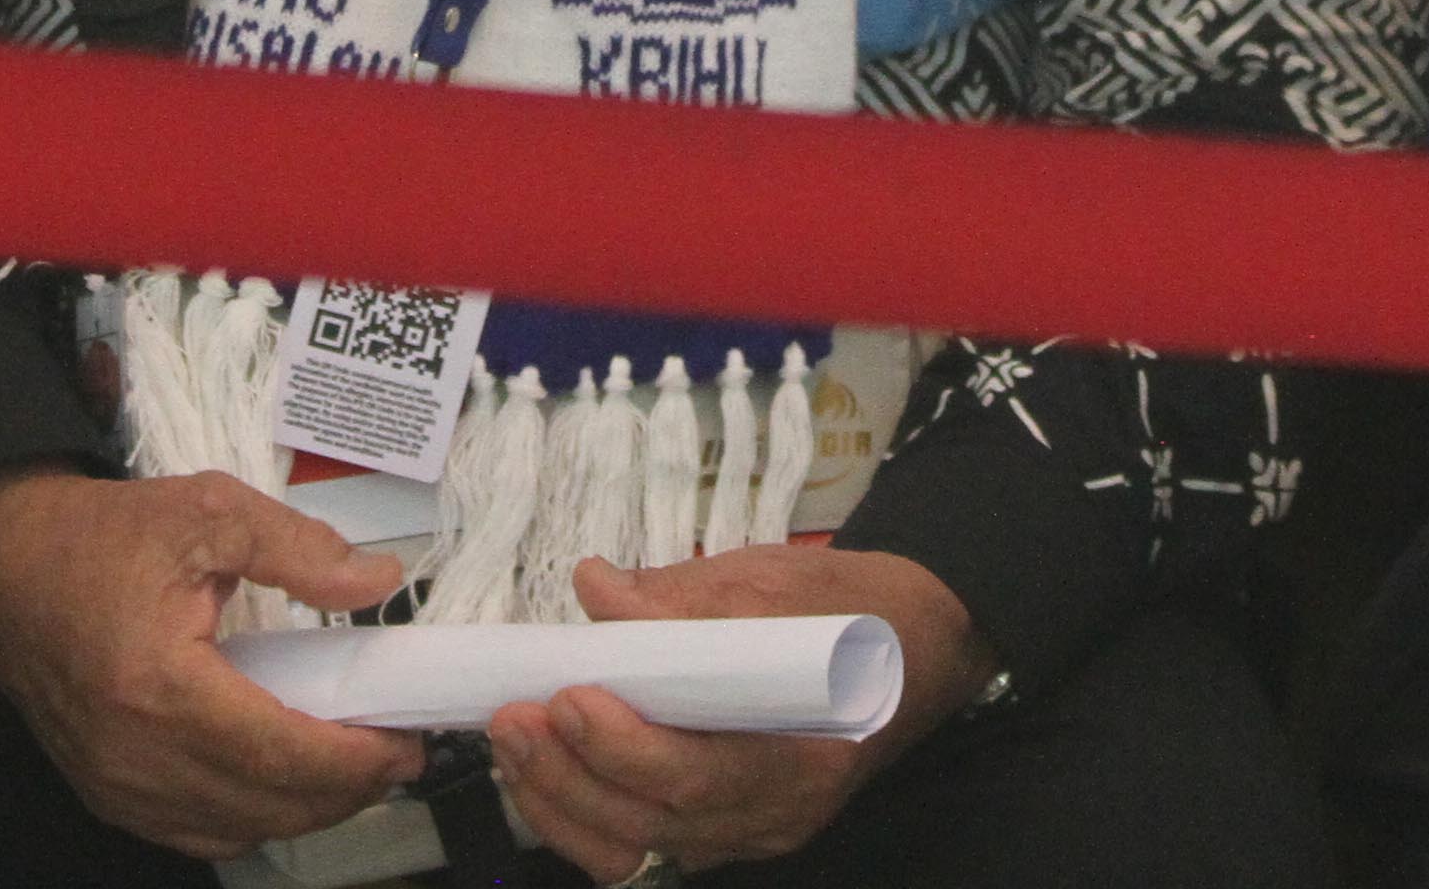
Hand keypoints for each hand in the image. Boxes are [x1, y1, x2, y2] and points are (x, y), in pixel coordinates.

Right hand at [0, 466, 416, 858]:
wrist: (1, 568)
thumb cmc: (96, 539)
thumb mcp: (207, 512)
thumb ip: (299, 547)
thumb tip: (376, 581)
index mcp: (160, 686)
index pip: (281, 754)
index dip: (357, 759)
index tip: (407, 740)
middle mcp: (135, 755)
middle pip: (270, 805)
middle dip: (349, 789)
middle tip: (396, 751)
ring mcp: (117, 786)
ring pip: (239, 831)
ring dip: (306, 809)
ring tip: (352, 764)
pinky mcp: (108, 794)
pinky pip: (199, 835)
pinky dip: (254, 818)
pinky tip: (284, 781)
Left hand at [482, 545, 990, 879]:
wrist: (914, 647)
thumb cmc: (855, 612)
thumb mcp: (777, 582)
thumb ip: (682, 597)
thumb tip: (596, 589)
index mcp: (809, 756)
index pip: (703, 776)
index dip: (627, 747)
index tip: (571, 695)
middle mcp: (778, 814)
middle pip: (656, 821)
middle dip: (570, 776)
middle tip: (514, 716)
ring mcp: (749, 832)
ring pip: (636, 847)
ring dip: (561, 802)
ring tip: (514, 742)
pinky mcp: (722, 829)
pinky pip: (639, 844)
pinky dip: (581, 816)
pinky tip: (543, 769)